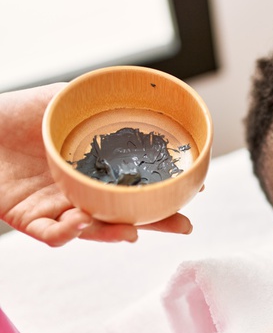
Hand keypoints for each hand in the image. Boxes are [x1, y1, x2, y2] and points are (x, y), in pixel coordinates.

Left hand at [0, 84, 193, 246]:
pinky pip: (53, 234)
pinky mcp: (27, 219)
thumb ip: (98, 104)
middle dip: (156, 222)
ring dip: (113, 233)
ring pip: (92, 229)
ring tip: (132, 231)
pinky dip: (69, 233)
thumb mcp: (63, 99)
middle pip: (125, 212)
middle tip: (183, 226)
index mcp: (93, 167)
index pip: (137, 183)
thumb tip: (143, 98)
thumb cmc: (14, 111)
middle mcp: (80, 190)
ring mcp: (56, 207)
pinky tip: (80, 221)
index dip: (165, 188)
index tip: (195, 188)